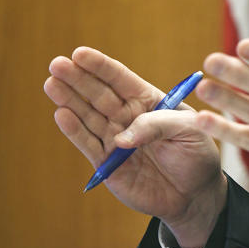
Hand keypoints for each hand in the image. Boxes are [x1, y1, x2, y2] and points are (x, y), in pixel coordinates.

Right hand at [44, 47, 225, 247]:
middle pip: (99, 94)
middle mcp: (128, 116)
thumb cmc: (196, 154)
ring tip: (52, 83)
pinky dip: (75, 131)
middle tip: (57, 64)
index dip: (100, 67)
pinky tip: (61, 114)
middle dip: (78, 79)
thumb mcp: (189, 131)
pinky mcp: (108, 164)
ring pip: (88, 116)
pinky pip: (89, 145)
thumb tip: (121, 137)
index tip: (80, 53)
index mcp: (149, 101)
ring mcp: (115, 139)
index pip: (121, 79)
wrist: (195, 193)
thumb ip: (158, 125)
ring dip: (70, 100)